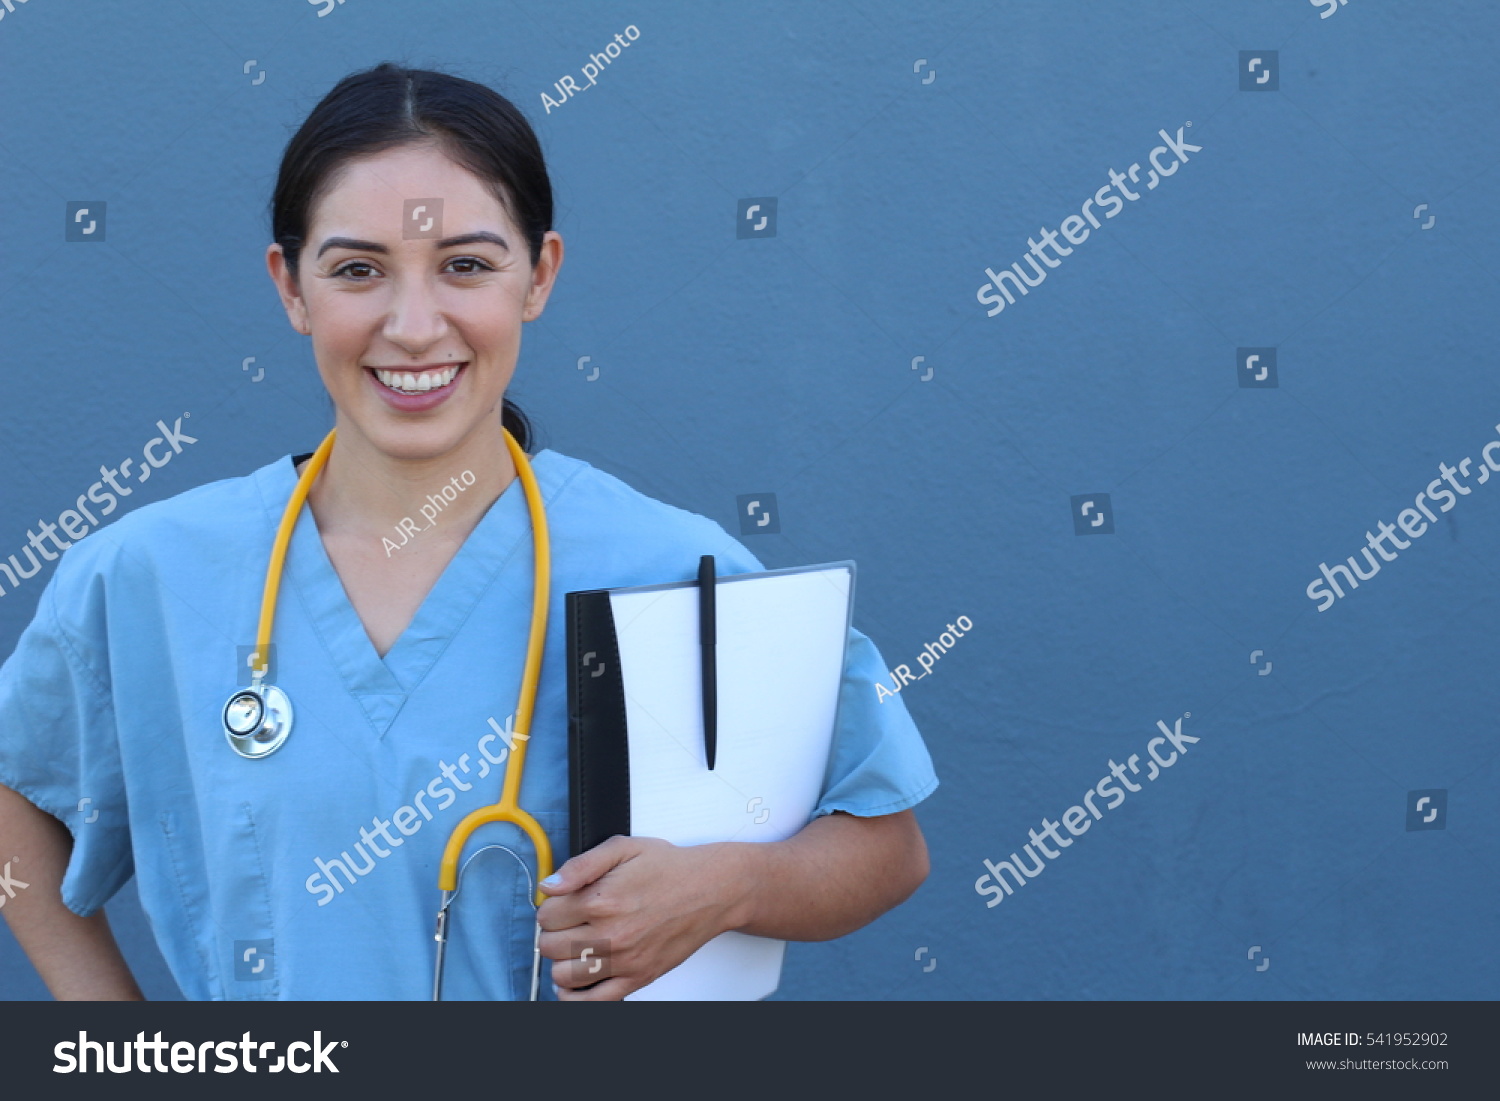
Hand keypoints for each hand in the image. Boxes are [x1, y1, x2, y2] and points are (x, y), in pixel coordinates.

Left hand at [536, 835, 749, 1000]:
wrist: (711, 890)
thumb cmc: (670, 868)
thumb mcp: (623, 848)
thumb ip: (581, 865)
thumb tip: (549, 885)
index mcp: (601, 899)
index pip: (547, 914)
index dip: (551, 906)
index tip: (563, 902)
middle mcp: (609, 933)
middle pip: (550, 945)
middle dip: (554, 932)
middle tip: (570, 922)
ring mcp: (623, 960)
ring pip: (563, 975)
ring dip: (562, 960)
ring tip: (576, 946)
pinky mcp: (637, 978)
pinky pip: (593, 1001)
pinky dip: (575, 995)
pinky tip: (576, 979)